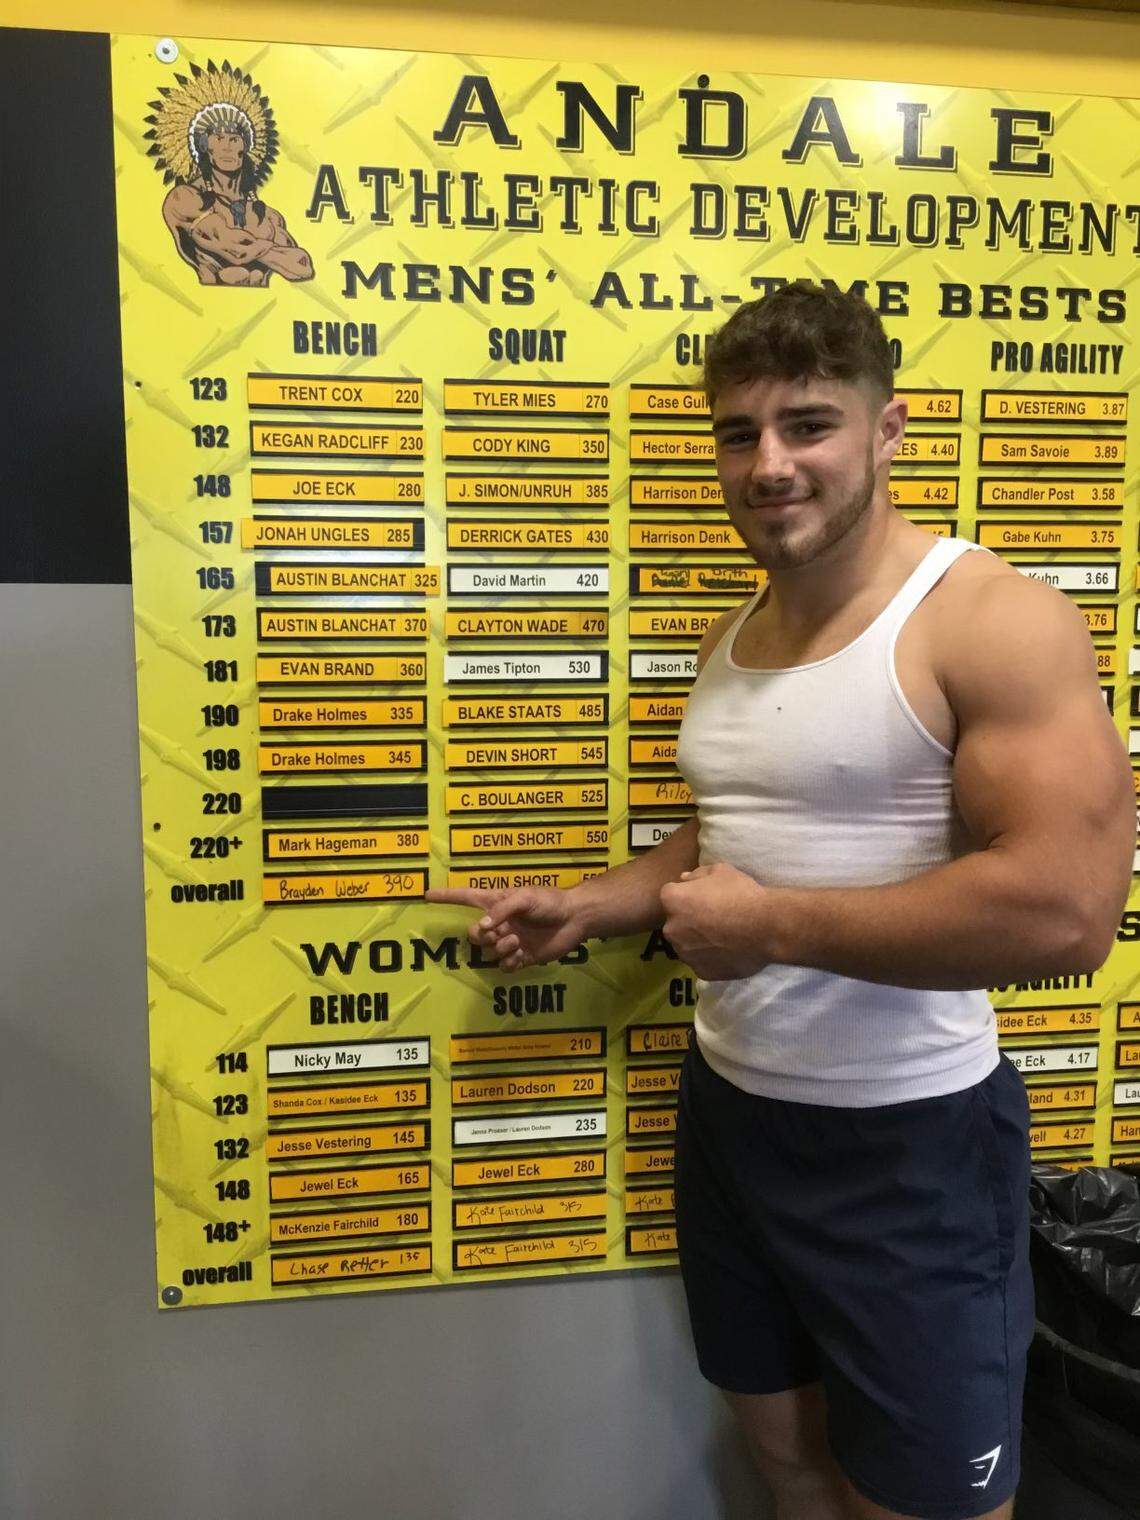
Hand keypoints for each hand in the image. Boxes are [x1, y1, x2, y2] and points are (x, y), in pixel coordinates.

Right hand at [424, 885, 585, 972]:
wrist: (575, 919)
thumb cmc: (550, 901)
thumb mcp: (524, 897)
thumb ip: (501, 910)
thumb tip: (482, 928)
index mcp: (496, 903)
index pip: (465, 898)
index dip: (446, 896)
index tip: (426, 895)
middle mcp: (500, 923)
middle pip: (474, 935)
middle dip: (482, 937)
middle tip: (502, 933)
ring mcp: (510, 941)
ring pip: (489, 953)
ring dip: (501, 949)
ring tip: (518, 942)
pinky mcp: (522, 958)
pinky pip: (504, 967)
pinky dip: (510, 962)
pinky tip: (523, 954)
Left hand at [659, 863, 770, 979]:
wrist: (767, 927)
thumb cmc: (742, 893)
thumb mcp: (720, 871)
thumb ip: (697, 874)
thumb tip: (684, 879)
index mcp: (672, 901)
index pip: (670, 895)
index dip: (686, 895)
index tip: (703, 898)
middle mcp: (672, 929)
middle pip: (675, 922)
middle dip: (688, 919)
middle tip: (713, 917)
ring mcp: (685, 953)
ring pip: (686, 944)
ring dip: (697, 940)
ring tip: (722, 936)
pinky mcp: (700, 972)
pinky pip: (701, 962)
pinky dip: (710, 957)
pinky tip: (727, 950)